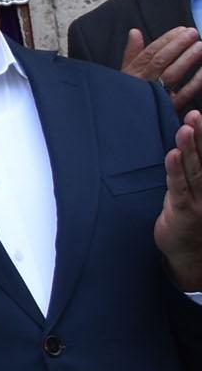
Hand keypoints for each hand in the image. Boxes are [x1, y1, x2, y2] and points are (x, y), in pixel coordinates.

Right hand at [124, 25, 201, 117]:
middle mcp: (142, 83)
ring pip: (172, 74)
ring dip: (187, 59)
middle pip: (161, 60)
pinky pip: (184, 94)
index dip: (166, 39)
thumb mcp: (124, 75)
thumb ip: (131, 53)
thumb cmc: (127, 98)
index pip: (150, 52)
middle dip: (178, 45)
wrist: (123, 126)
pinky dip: (195, 82)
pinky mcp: (168, 110)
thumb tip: (135, 31)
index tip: (181, 29)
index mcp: (132, 73)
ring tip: (200, 46)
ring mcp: (155, 97)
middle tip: (193, 33)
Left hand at [158, 114, 201, 289]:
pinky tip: (172, 155)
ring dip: (189, 150)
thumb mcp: (197, 193)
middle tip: (195, 114)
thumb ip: (193, 169)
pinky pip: (179, 189)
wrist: (192, 256)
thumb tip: (187, 142)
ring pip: (194, 172)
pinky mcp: (184, 213)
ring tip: (185, 129)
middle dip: (200, 136)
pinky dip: (175, 171)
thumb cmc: (193, 218)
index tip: (200, 114)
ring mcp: (200, 203)